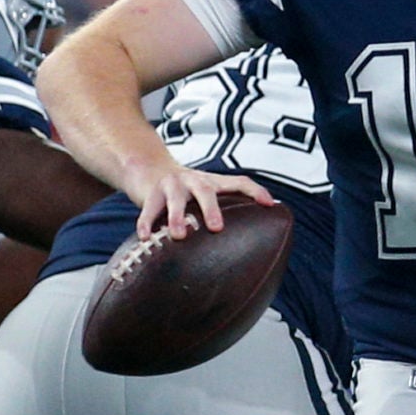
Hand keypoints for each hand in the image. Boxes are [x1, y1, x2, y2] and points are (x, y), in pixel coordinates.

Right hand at [129, 161, 274, 239]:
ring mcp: (171, 185)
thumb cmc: (186, 192)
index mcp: (212, 182)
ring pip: (175, 199)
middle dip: (211, 209)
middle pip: (205, 191)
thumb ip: (224, 210)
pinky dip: (146, 223)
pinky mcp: (151, 193)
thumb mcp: (205, 193)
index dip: (255, 191)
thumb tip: (251, 247)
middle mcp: (193, 181)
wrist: (149, 167)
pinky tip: (145, 238)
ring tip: (179, 235)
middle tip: (216, 228)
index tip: (270, 205)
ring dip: (177, 217)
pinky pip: (149, 209)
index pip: (238, 182)